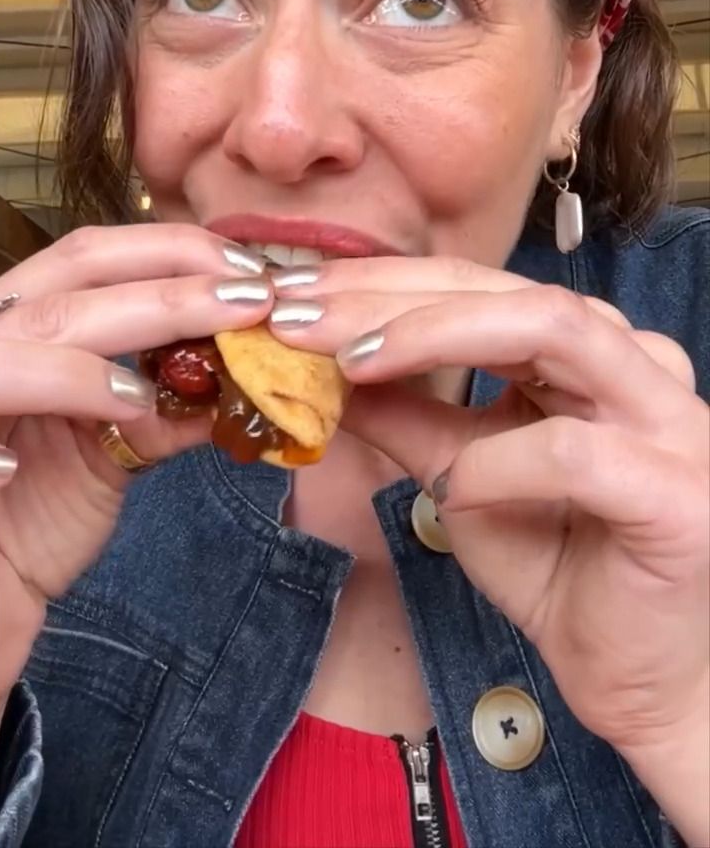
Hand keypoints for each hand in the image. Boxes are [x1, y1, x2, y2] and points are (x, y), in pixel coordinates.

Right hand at [0, 224, 271, 704]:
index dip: (175, 252)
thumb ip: (164, 411)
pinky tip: (24, 466)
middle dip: (169, 289)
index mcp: (26, 326)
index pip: (93, 257)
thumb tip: (248, 376)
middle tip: (252, 302)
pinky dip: (2, 431)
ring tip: (150, 396)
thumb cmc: (31, 524)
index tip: (254, 276)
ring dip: (92, 361)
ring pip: (19, 344)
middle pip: (69, 280)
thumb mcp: (111, 457)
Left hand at [270, 257, 708, 767]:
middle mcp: (634, 365)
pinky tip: (449, 492)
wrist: (641, 683)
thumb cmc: (562, 570)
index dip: (383, 284)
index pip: (478, 287)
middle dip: (393, 296)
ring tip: (351, 363)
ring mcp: (665, 421)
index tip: (294, 300)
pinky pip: (577, 451)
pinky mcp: (676, 491)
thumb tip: (323, 368)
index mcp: (586, 353)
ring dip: (436, 335)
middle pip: (508, 290)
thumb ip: (407, 418)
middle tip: (299, 314)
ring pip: (554, 328)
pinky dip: (498, 463)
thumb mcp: (460, 478)